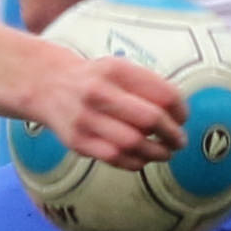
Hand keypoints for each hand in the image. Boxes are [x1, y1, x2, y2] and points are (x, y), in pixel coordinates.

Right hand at [17, 45, 192, 167]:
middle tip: (179, 140)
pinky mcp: (77, 141)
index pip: (163, 94)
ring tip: (165, 152)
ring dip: (157, 152)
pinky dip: (135, 162)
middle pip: (150, 119)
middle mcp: (99, 92)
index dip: (180, 110)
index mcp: (116, 70)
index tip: (182, 118)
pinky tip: (142, 158)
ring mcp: (86, 118)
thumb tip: (179, 115)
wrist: (47, 85)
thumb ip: (147, 86)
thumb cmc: (94, 79)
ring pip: (134, 143)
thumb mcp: (119, 68)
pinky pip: (115, 158)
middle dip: (172, 134)